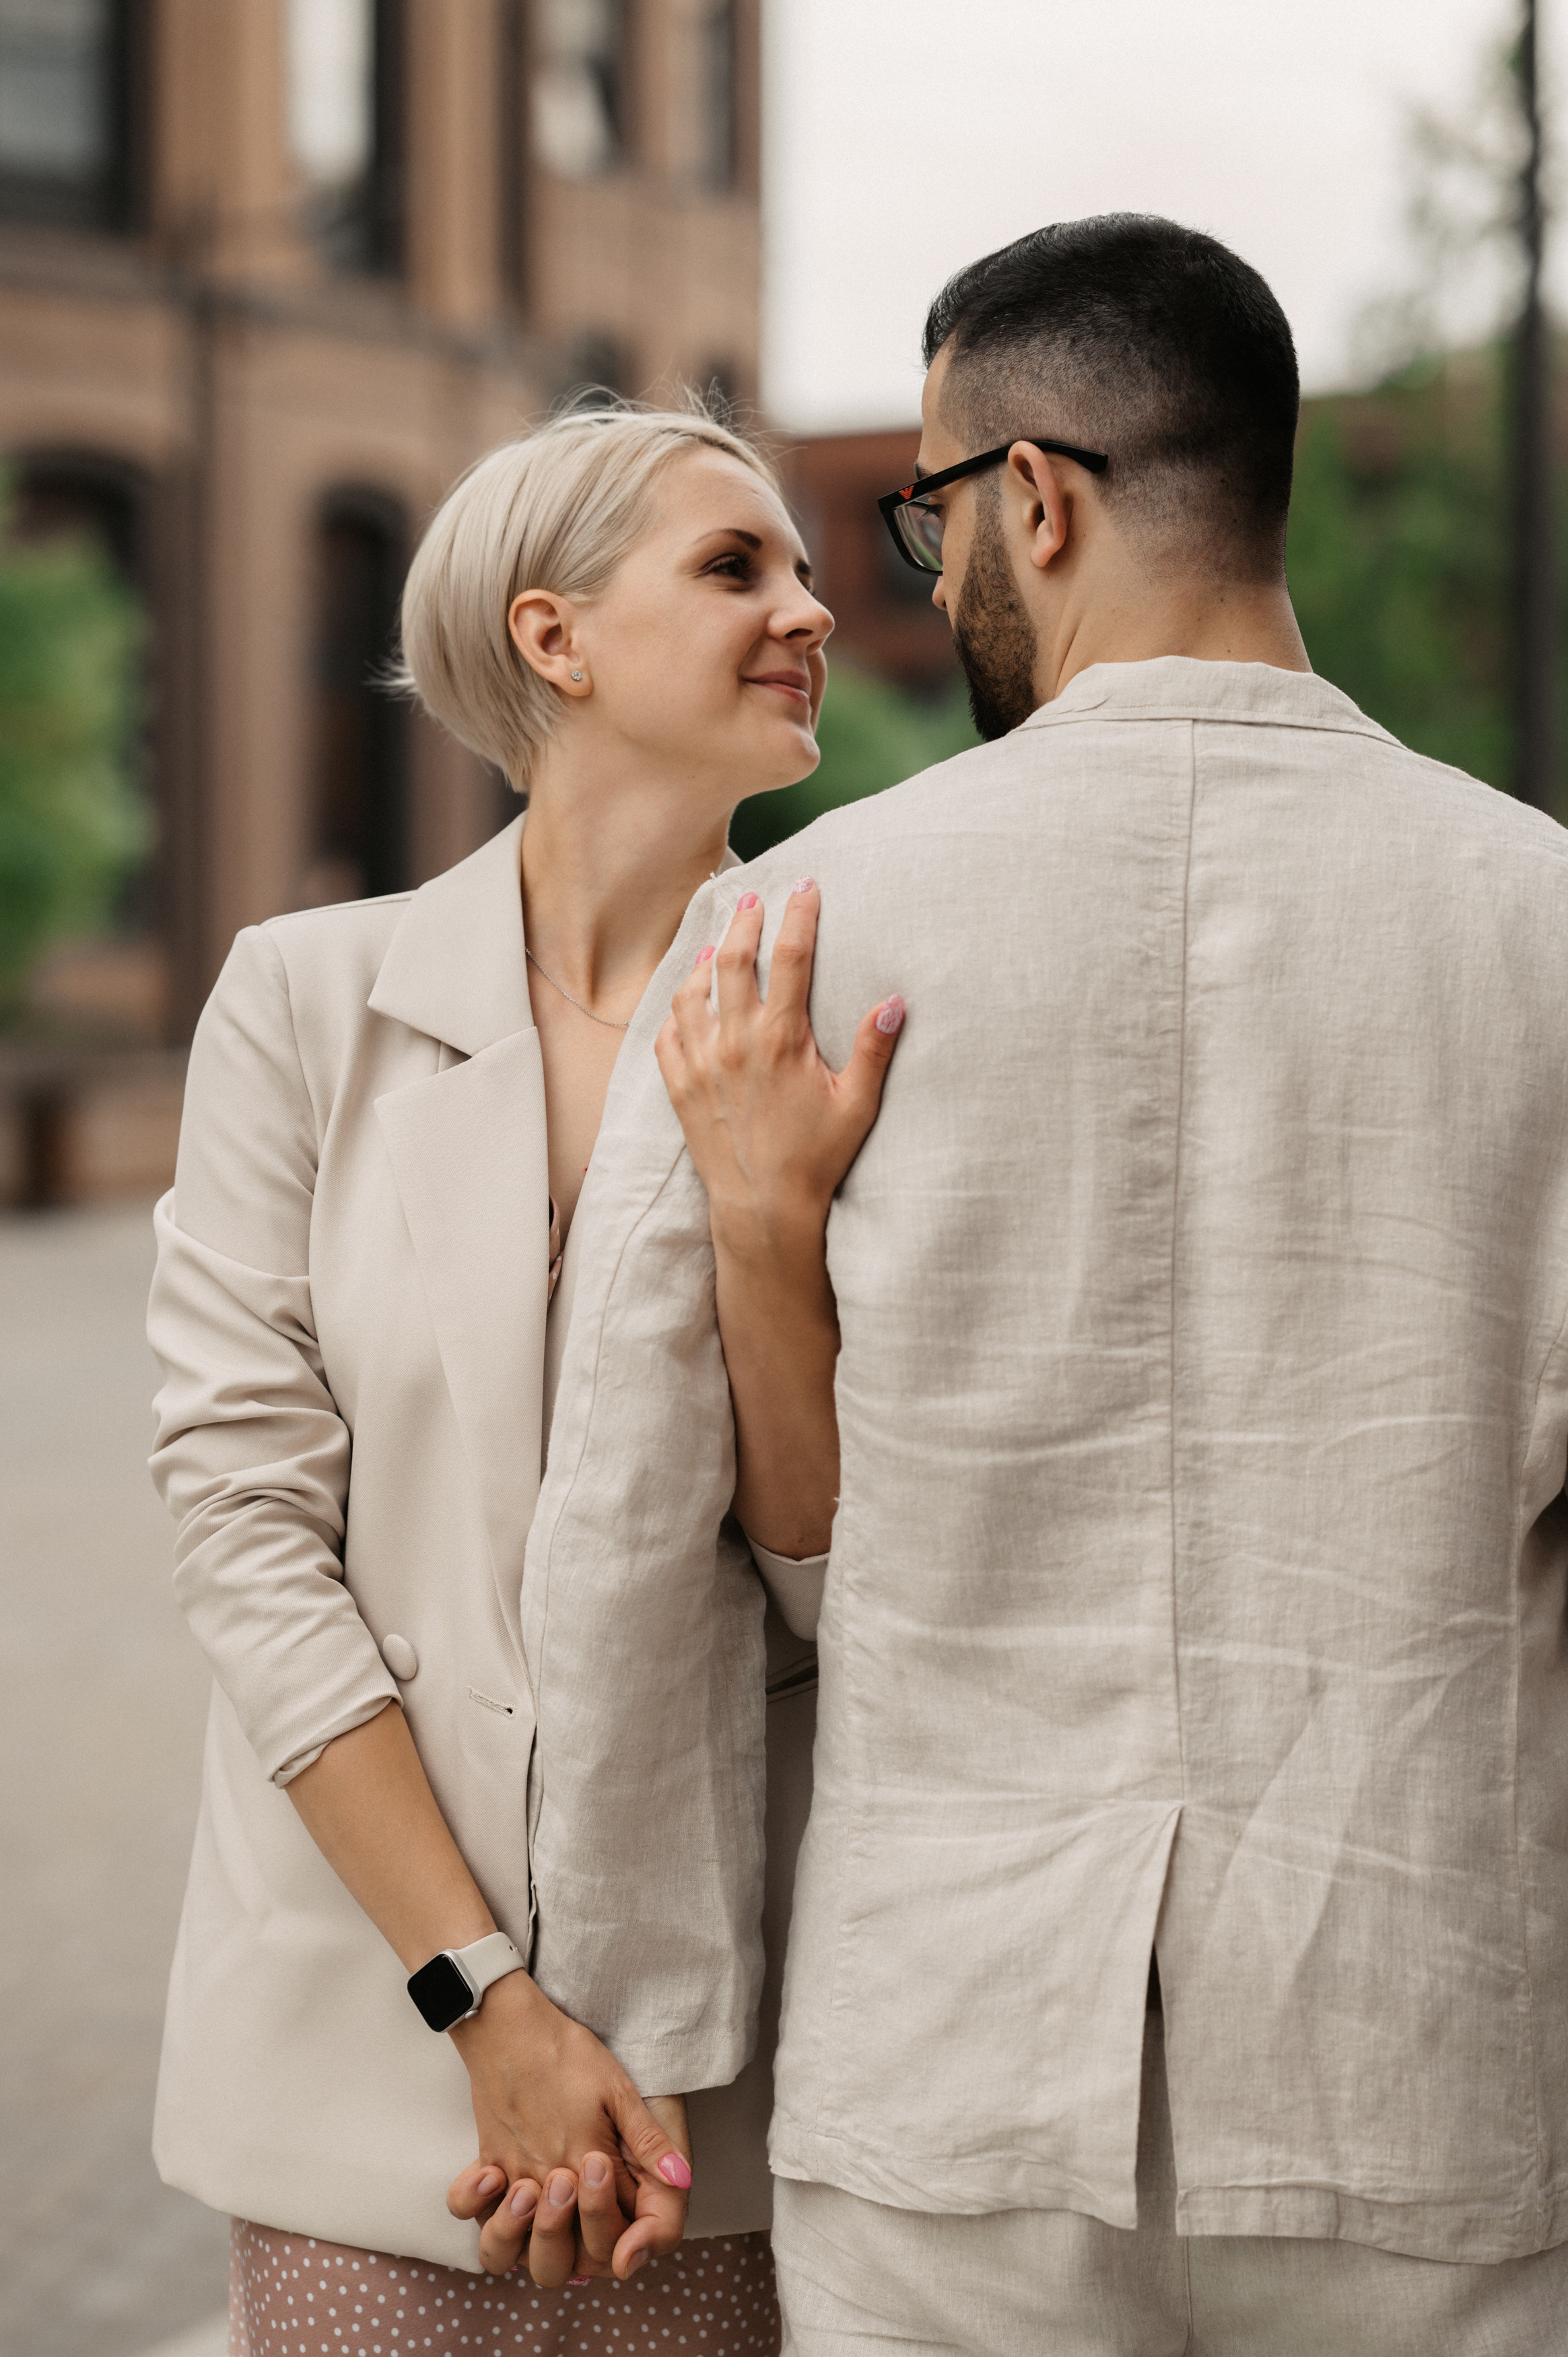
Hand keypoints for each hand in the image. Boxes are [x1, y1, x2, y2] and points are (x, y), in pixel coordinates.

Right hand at [443, 1974, 690, 2281]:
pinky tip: (502, 2192)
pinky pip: (472, 2212)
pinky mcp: (486, 2161)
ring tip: (545, 2206)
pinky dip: (484, 2213)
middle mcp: (543, 2181)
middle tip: (588, 2204)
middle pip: (559, 2257)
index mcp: (583, 2165)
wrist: (507, 2024)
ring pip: (506, 2248)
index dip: (626, 2233)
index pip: (611, 2232)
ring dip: (528, 2242)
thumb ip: (648, 2141)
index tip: (627, 2204)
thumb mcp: (617, 2088)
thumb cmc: (565, 2051)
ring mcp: (510, 2175)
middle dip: (581, 2247)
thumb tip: (681, 2180)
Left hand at [656, 879, 903, 1256]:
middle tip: (752, 899)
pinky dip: (676, 1010)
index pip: (791, 958)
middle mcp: (735, 1043)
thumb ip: (873, 1050)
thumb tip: (895, 1002)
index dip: (799, 915)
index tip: (804, 887)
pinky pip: (667, 1035)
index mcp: (781, 1040)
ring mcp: (702, 1064)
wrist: (763, 1209)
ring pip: (692, 993)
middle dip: (743, 923)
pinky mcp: (681, 1088)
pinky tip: (686, 1001)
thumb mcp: (856, 1105)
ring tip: (716, 946)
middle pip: (733, 961)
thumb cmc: (816, 1160)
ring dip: (704, 961)